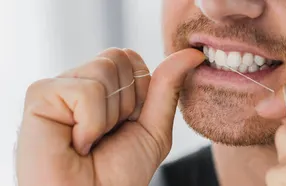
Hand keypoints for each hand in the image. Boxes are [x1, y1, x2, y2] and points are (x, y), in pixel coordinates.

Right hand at [16, 48, 204, 185]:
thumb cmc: (117, 176)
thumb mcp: (153, 129)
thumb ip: (168, 88)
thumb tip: (192, 54)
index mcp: (103, 88)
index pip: (133, 60)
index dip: (141, 94)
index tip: (128, 124)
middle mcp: (79, 83)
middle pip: (119, 58)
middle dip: (126, 102)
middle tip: (107, 135)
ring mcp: (58, 87)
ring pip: (104, 68)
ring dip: (109, 115)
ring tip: (90, 141)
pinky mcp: (40, 94)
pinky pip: (86, 90)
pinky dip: (91, 123)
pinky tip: (76, 143)